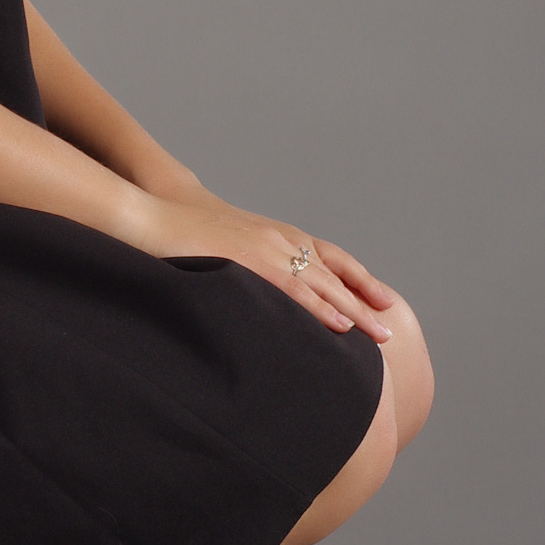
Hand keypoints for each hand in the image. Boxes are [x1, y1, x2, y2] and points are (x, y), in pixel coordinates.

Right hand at [126, 189, 397, 337]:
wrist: (154, 210)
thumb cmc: (183, 232)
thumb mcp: (226, 247)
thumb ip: (249, 267)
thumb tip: (258, 294)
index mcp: (276, 235)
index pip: (329, 259)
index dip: (357, 281)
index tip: (381, 301)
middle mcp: (280, 239)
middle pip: (335, 273)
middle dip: (366, 301)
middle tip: (390, 330)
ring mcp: (267, 249)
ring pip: (323, 283)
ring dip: (355, 310)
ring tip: (380, 334)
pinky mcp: (252, 262)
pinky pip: (294, 289)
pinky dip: (321, 308)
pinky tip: (340, 325)